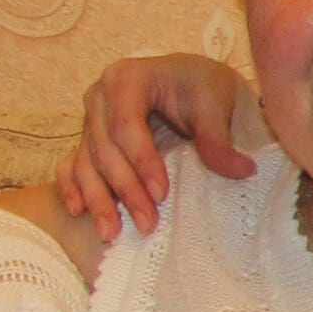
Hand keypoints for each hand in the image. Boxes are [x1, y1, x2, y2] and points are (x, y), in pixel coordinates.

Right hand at [56, 53, 257, 240]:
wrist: (190, 82)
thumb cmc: (200, 86)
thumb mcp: (215, 103)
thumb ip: (220, 137)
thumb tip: (241, 170)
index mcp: (127, 78)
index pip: (126, 125)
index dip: (141, 162)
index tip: (161, 195)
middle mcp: (100, 97)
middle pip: (105, 148)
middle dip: (125, 189)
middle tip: (147, 223)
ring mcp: (90, 120)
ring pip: (86, 162)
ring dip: (98, 200)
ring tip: (112, 233)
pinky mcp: (87, 139)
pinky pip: (71, 164)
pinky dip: (72, 187)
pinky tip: (80, 212)